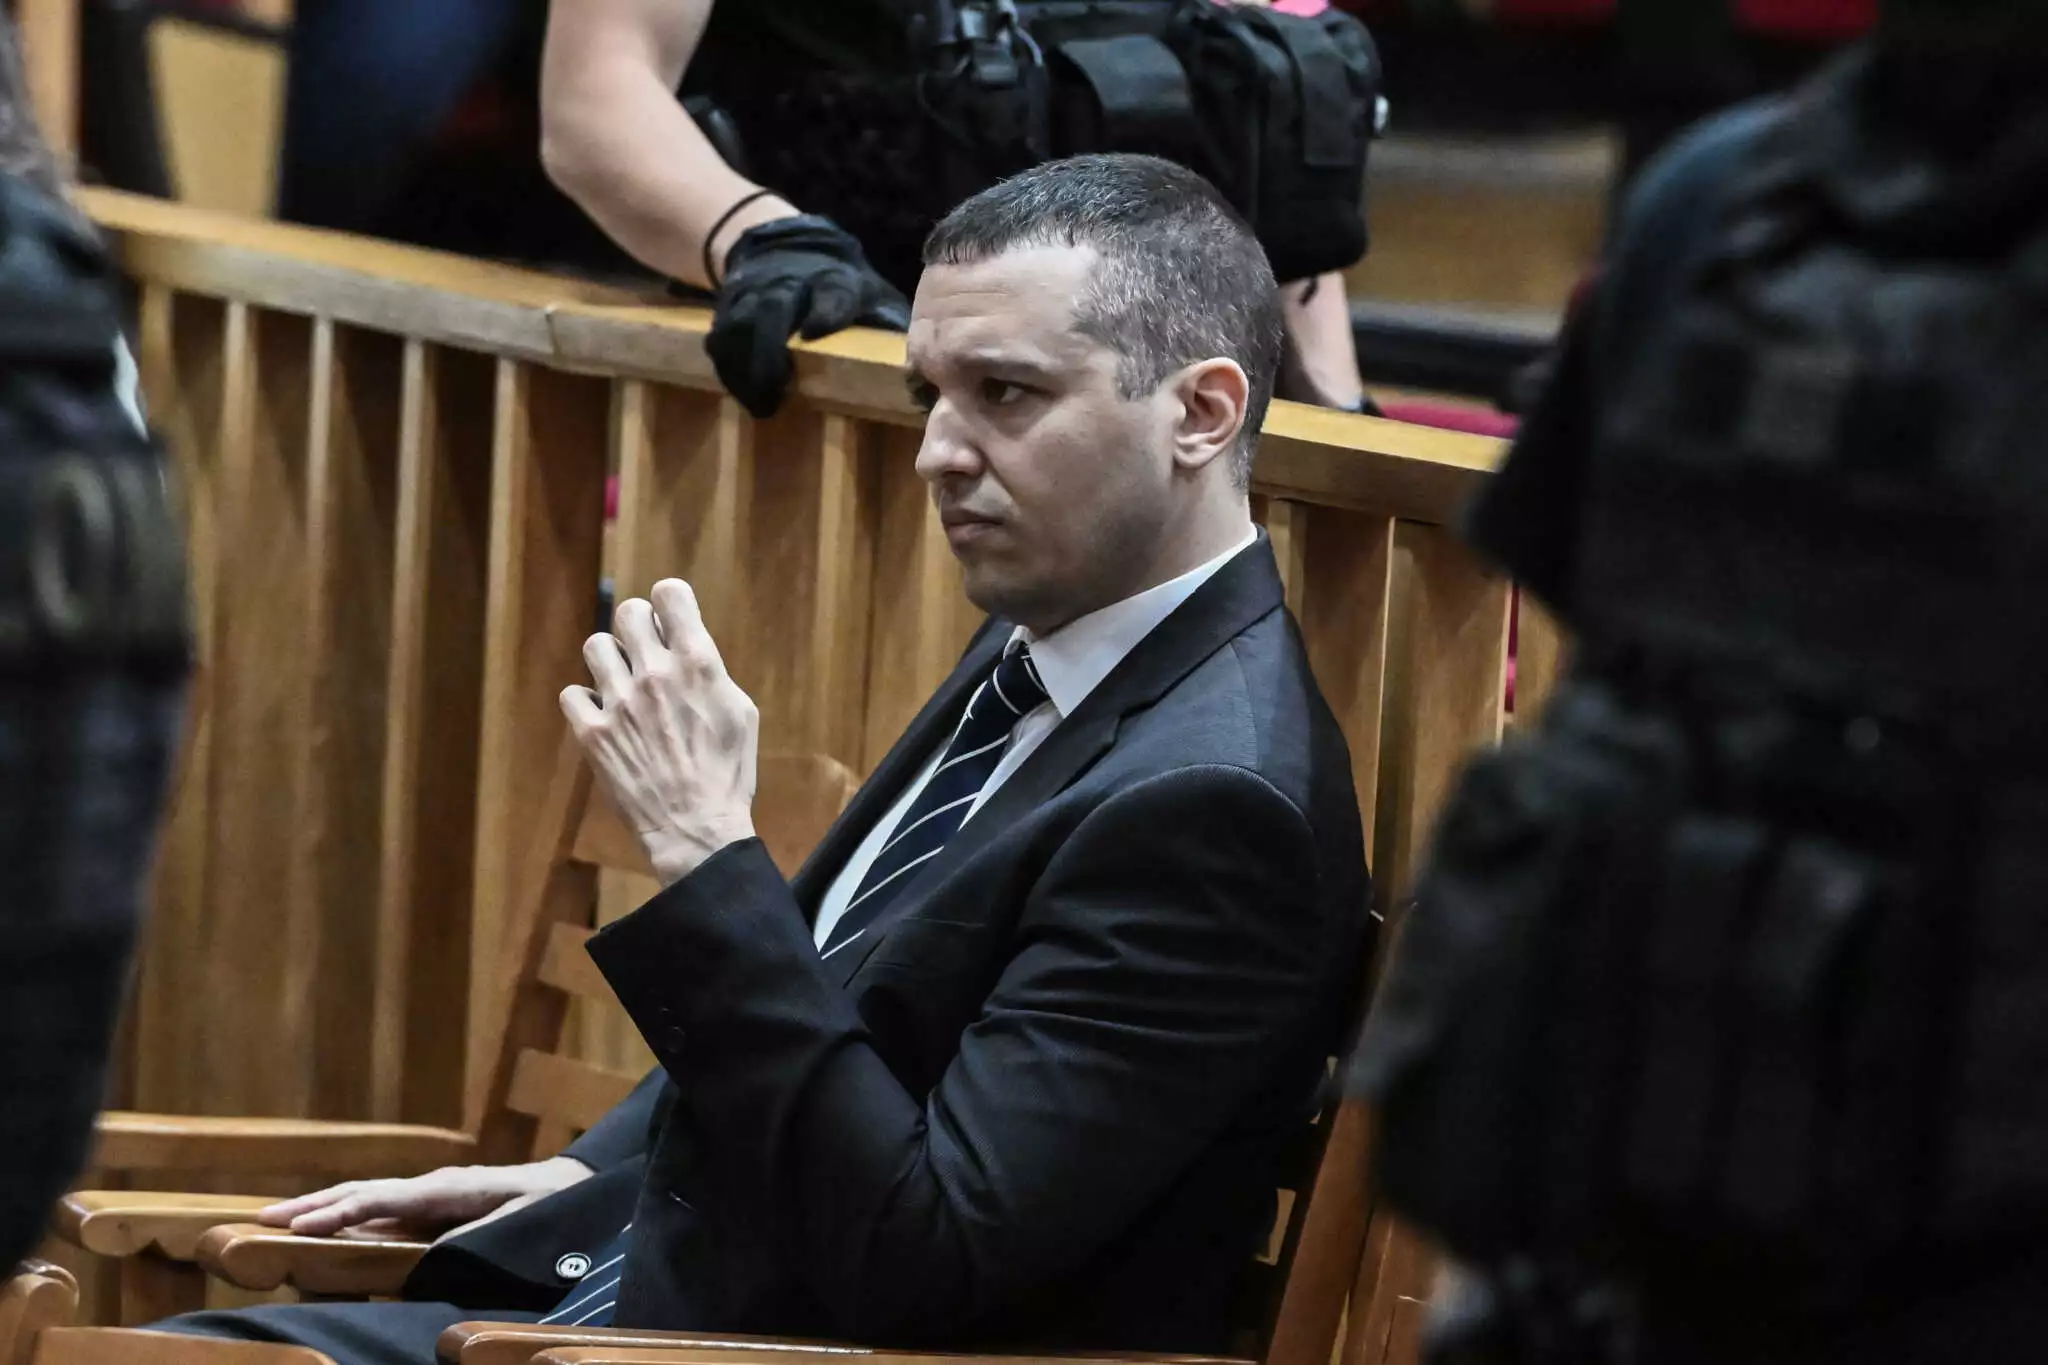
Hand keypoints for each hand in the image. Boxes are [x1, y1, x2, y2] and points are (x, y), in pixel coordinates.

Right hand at [256, 1156, 591, 1241]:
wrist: (567, 1184)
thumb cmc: (544, 1206)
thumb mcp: (515, 1226)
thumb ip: (469, 1242)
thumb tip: (422, 1263)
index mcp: (446, 1190)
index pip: (382, 1200)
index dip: (341, 1214)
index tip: (302, 1226)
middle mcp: (429, 1187)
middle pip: (362, 1193)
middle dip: (313, 1206)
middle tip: (261, 1220)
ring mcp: (426, 1193)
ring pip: (365, 1197)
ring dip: (321, 1208)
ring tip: (276, 1222)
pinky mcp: (428, 1204)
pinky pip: (379, 1209)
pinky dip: (344, 1214)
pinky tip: (323, 1229)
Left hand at [561, 579, 758, 884]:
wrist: (696, 830)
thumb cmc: (727, 774)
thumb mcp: (740, 714)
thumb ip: (711, 672)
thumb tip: (688, 647)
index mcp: (698, 664)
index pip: (669, 594)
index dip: (669, 602)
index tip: (669, 619)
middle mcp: (655, 674)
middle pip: (628, 612)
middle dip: (638, 626)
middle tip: (644, 651)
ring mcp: (619, 702)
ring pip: (595, 646)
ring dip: (609, 660)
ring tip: (621, 684)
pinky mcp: (593, 733)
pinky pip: (572, 694)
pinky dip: (585, 703)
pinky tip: (604, 717)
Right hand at [706, 214, 909, 418]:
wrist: (783, 248)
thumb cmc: (838, 285)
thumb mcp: (869, 293)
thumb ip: (887, 322)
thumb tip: (921, 367)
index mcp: (832, 278)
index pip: (831, 290)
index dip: (825, 309)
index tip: (816, 331)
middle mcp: (788, 281)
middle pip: (772, 309)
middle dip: (770, 350)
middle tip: (777, 393)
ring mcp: (753, 292)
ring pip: (740, 325)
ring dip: (747, 366)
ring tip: (761, 404)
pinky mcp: (729, 307)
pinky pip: (722, 339)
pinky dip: (730, 368)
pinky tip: (745, 394)